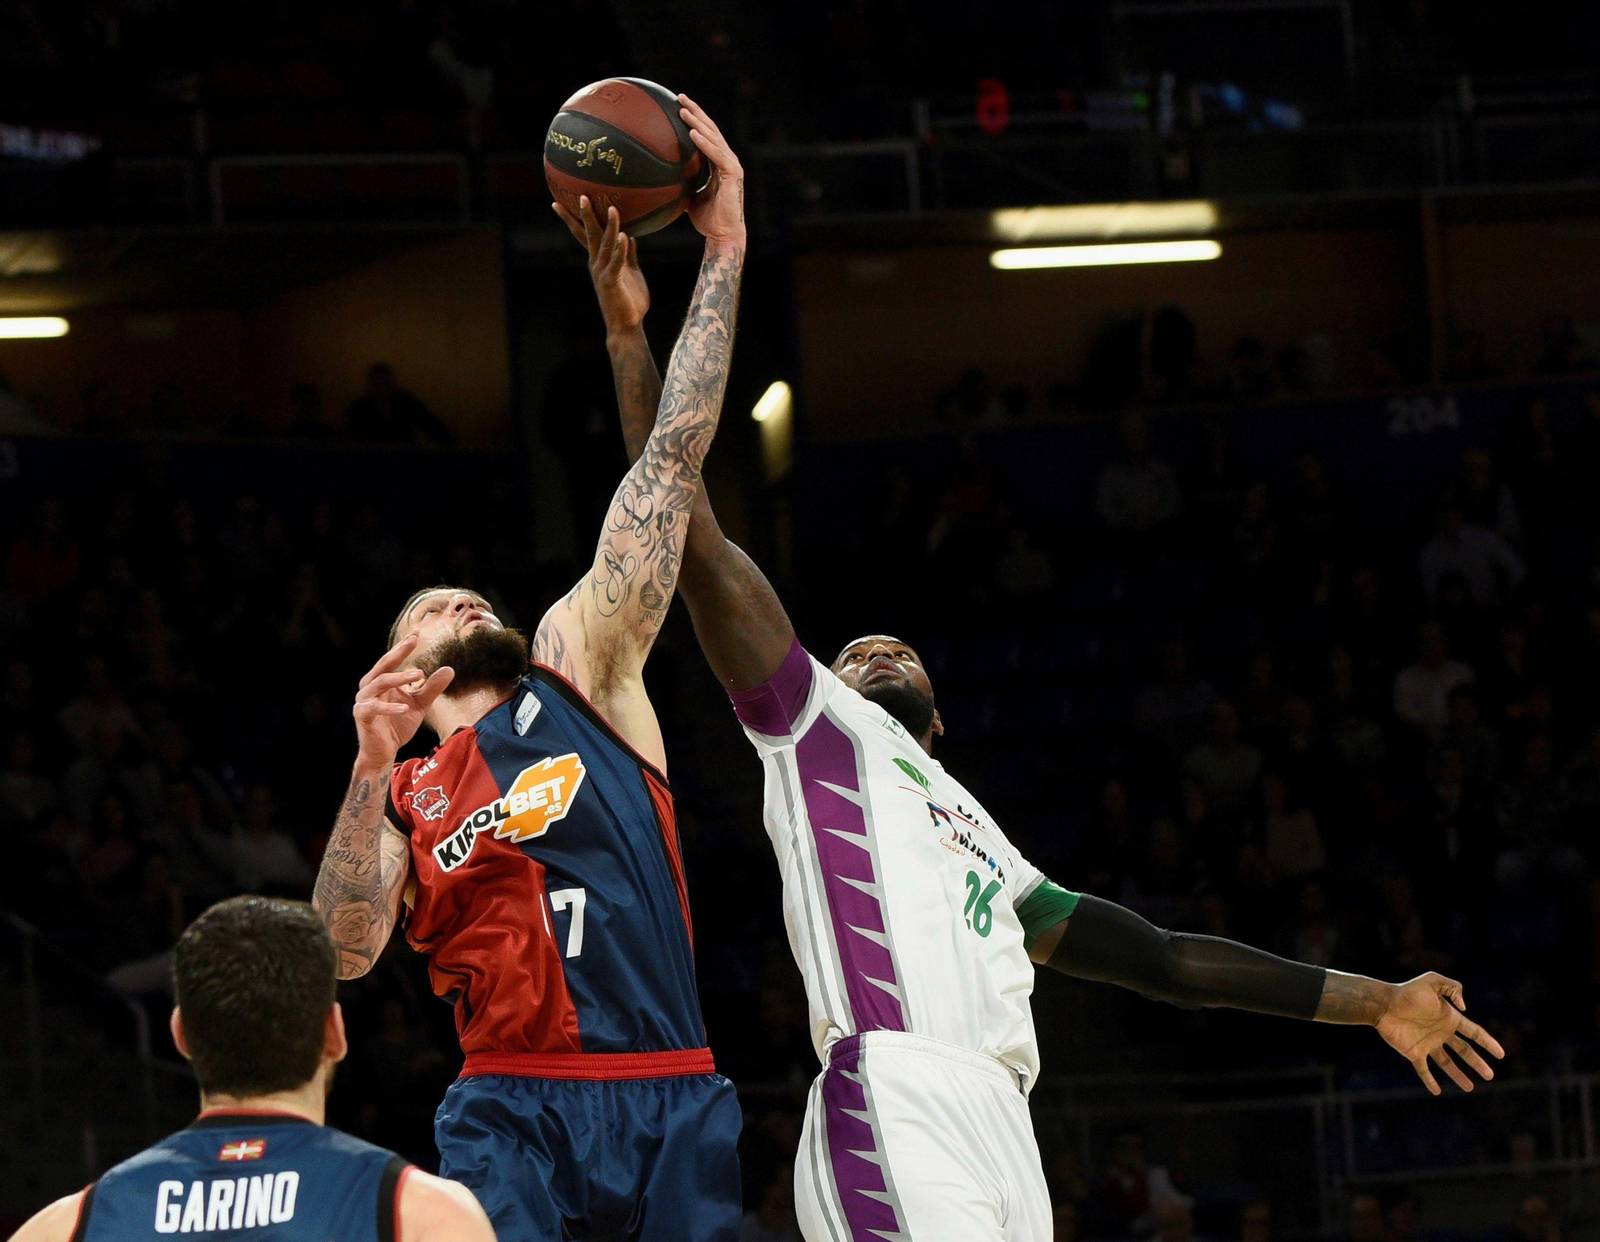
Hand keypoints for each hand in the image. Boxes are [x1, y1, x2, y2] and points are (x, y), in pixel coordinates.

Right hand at [353, 633, 454, 764]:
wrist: (384, 751)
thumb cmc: (398, 725)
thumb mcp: (420, 704)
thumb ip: (431, 688)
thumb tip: (449, 669)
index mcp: (381, 681)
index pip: (391, 659)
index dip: (403, 646)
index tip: (417, 632)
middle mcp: (370, 687)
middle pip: (383, 665)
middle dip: (398, 652)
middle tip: (413, 641)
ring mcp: (364, 700)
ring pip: (379, 682)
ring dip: (399, 678)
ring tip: (419, 675)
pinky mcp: (362, 715)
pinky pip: (374, 708)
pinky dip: (389, 707)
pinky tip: (405, 708)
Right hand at [554, 196, 649, 333]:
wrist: (626, 326)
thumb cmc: (628, 301)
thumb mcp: (630, 272)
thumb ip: (627, 254)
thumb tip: (629, 236)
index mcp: (599, 260)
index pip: (585, 235)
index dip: (577, 218)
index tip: (564, 202)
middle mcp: (596, 263)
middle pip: (589, 234)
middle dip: (585, 215)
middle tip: (582, 196)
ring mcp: (602, 272)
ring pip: (604, 244)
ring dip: (609, 226)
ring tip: (612, 208)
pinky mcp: (611, 282)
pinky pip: (616, 262)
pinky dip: (619, 249)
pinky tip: (624, 236)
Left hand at [678, 94, 744, 246]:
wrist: (723, 234)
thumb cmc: (707, 219)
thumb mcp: (689, 196)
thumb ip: (680, 182)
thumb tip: (660, 178)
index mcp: (717, 163)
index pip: (706, 135)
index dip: (694, 119)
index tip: (678, 106)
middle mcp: (726, 159)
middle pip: (710, 129)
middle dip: (695, 112)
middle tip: (679, 97)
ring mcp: (731, 165)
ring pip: (713, 137)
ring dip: (697, 122)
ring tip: (683, 110)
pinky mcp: (732, 173)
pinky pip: (716, 155)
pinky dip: (704, 143)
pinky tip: (692, 133)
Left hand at [1375, 972, 1504, 1093]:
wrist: (1383, 1003)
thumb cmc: (1406, 991)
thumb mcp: (1432, 981)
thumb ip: (1452, 988)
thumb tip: (1464, 1009)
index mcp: (1448, 1018)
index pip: (1474, 1032)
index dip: (1488, 1043)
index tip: (1500, 1054)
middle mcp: (1440, 1033)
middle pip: (1464, 1051)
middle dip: (1477, 1063)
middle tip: (1490, 1076)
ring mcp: (1427, 1043)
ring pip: (1447, 1063)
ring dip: (1459, 1075)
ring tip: (1470, 1088)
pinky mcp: (1413, 1052)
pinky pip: (1424, 1069)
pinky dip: (1430, 1080)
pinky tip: (1437, 1091)